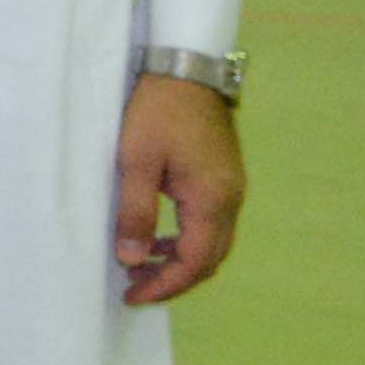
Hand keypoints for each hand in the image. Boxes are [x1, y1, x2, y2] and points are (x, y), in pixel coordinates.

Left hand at [115, 72, 245, 306]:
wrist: (187, 68)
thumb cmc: (157, 111)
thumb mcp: (135, 161)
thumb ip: (135, 212)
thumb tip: (132, 260)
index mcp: (212, 200)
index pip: (194, 263)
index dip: (164, 285)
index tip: (132, 295)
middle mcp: (231, 200)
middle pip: (209, 259)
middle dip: (174, 279)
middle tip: (134, 286)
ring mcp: (232, 189)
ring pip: (212, 243)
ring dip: (180, 260)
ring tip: (140, 263)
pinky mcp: (224, 178)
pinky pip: (210, 223)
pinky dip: (186, 239)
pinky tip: (158, 236)